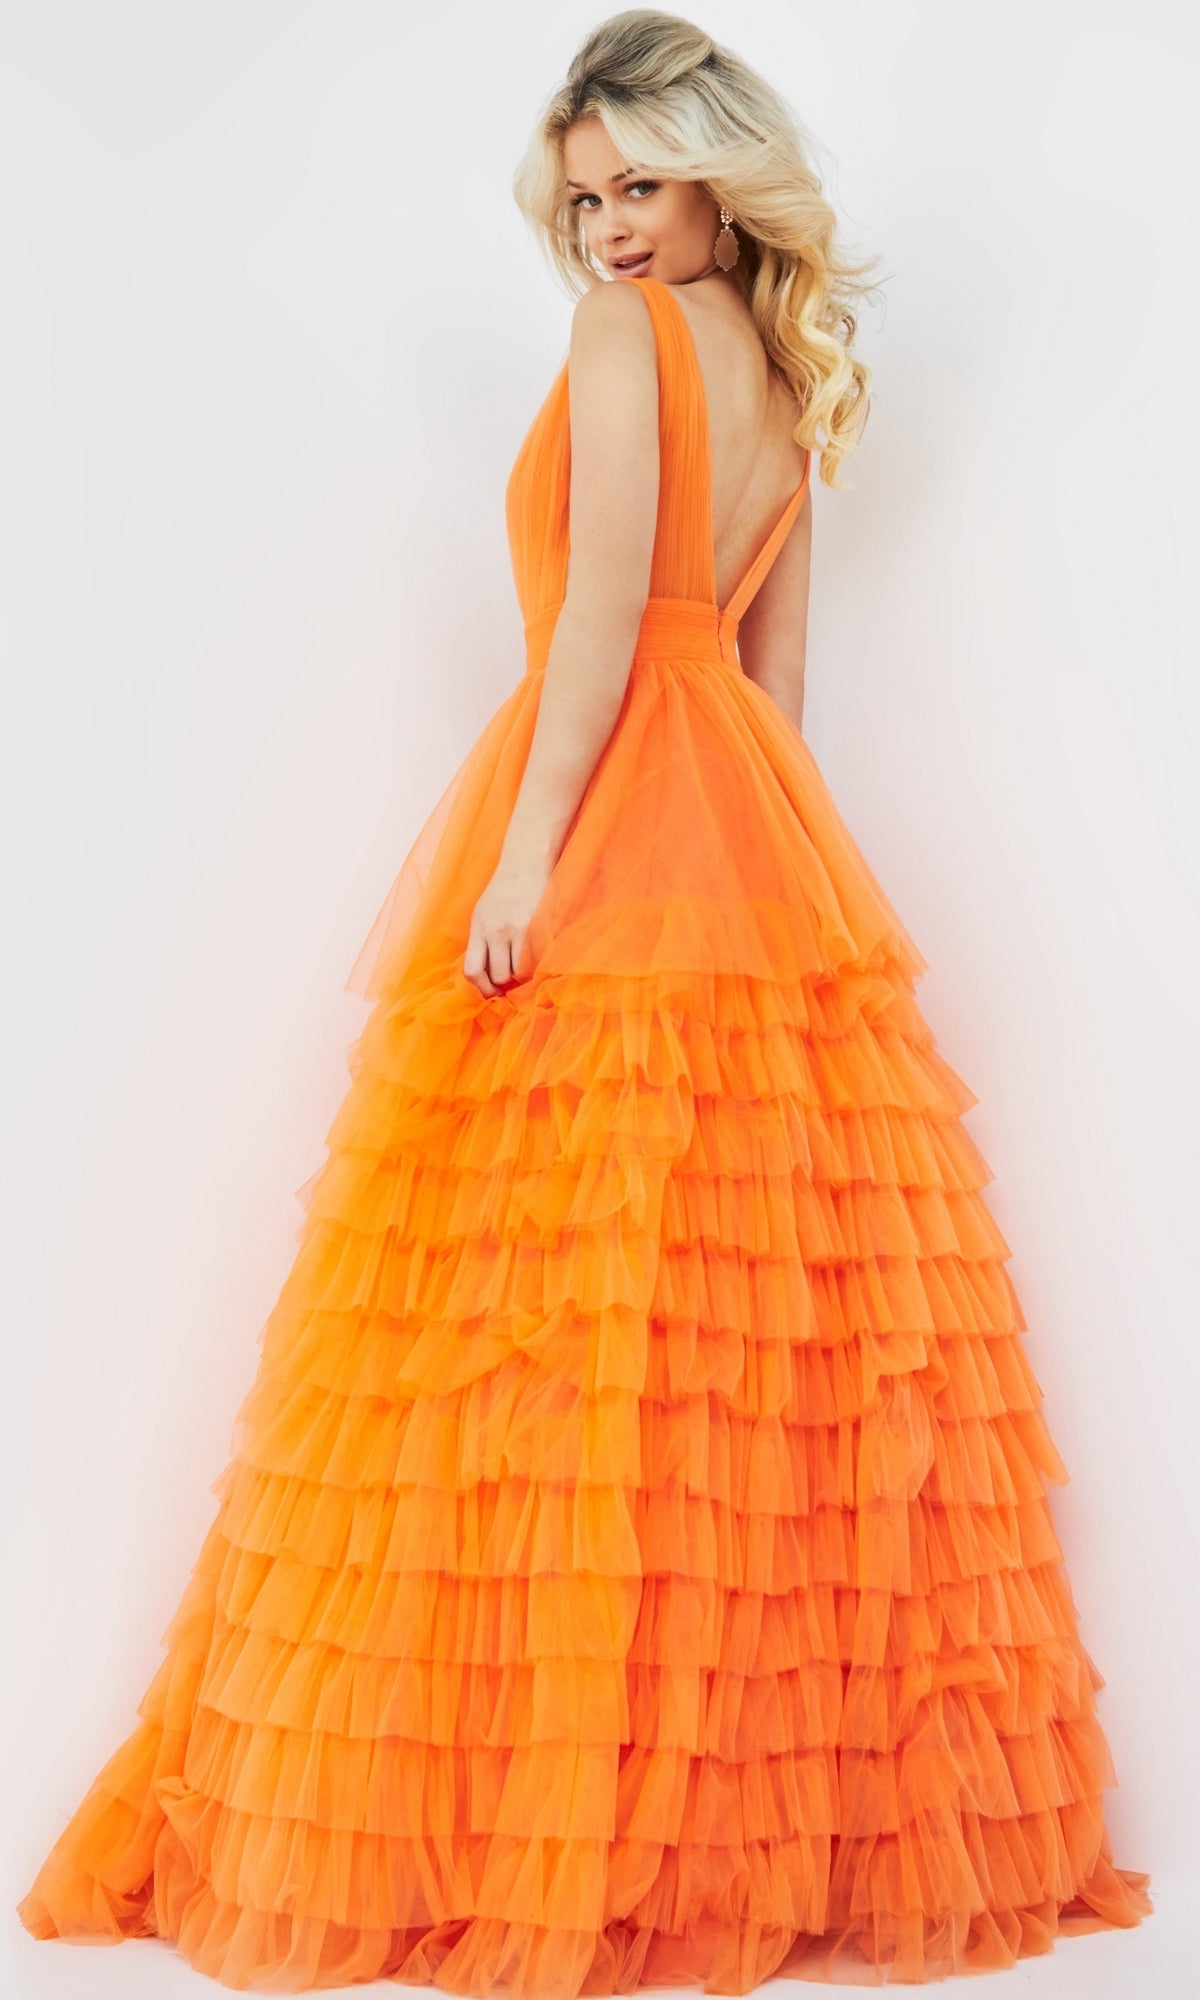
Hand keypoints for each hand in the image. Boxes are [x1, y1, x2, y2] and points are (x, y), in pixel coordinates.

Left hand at [463, 845, 555, 997]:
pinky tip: (536, 952)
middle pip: (498, 976)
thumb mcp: (483, 913)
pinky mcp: (537, 927)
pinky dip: (536, 963)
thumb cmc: (504, 891)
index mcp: (478, 927)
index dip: (481, 988)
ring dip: (521, 972)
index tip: (490, 990)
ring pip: (518, 971)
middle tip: (510, 975)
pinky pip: (535, 959)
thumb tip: (485, 976)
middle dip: (505, 982)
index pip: (472, 970)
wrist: (525, 863)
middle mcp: (495, 930)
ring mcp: (517, 929)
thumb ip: (482, 941)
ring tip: (523, 960)